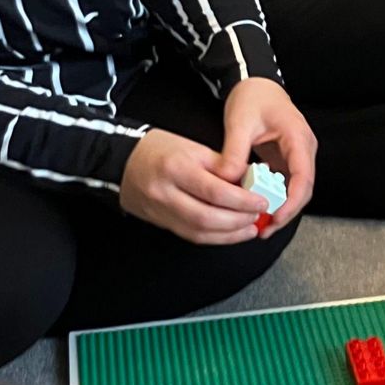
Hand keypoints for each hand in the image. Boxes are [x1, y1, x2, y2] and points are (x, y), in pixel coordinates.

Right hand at [120, 128, 265, 244]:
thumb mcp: (192, 147)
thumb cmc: (159, 149)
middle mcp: (165, 193)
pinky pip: (191, 235)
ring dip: (230, 234)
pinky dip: (215, 237)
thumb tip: (251, 180)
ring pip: (199, 232)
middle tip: (258, 216)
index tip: (260, 201)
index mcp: (176, 167)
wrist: (123, 161)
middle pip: (207, 217)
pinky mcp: (160, 223)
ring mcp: (160, 211)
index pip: (213, 191)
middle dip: (238, 220)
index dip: (241, 200)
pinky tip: (231, 234)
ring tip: (250, 227)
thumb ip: (222, 166)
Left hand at [219, 77, 317, 236]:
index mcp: (298, 138)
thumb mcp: (239, 122)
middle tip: (264, 228)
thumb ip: (234, 151)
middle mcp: (304, 149)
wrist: (256, 83)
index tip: (276, 217)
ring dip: (281, 208)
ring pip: (296, 189)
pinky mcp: (287, 159)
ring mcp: (297, 155)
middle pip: (303, 189)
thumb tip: (228, 179)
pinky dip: (274, 198)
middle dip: (286, 212)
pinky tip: (258, 208)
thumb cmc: (253, 97)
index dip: (292, 201)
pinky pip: (286, 184)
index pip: (303, 177)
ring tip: (260, 224)